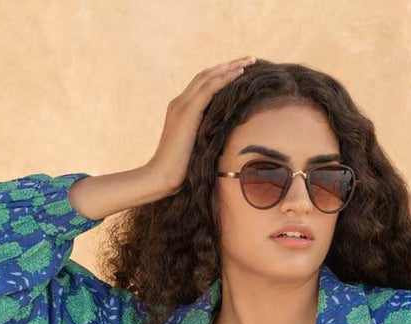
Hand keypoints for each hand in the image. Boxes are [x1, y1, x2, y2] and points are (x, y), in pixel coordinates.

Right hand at [147, 56, 256, 193]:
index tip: (241, 71)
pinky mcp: (187, 113)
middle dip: (229, 65)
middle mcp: (180, 103)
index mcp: (181, 110)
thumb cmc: (181, 173)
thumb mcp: (198, 150)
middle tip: (250, 59)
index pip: (203, 85)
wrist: (161, 177)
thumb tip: (228, 142)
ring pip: (208, 77)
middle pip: (206, 75)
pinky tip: (239, 73)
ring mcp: (181, 106)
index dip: (222, 75)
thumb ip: (208, 139)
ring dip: (230, 67)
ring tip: (249, 61)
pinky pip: (208, 89)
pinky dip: (224, 79)